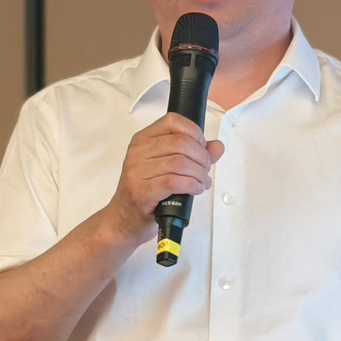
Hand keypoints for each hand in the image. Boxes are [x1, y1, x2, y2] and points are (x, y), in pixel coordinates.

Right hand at [103, 115, 224, 244]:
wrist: (123, 220)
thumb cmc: (145, 192)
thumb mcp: (167, 168)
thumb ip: (194, 154)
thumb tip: (217, 146)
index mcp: (142, 139)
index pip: (173, 121)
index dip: (194, 133)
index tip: (202, 148)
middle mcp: (137, 152)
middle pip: (181, 143)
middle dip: (201, 157)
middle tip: (205, 170)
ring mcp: (137, 171)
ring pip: (180, 163)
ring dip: (199, 174)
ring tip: (202, 182)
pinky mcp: (141, 191)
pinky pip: (174, 182)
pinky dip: (192, 185)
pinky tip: (195, 189)